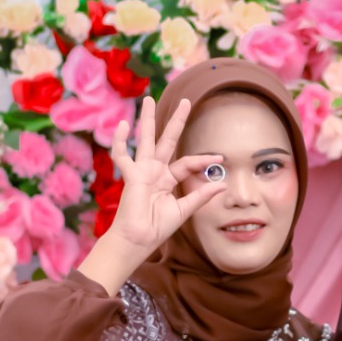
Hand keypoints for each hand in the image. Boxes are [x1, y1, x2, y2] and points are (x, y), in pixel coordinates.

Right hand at [79, 96, 222, 295]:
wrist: (138, 240)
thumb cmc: (157, 228)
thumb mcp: (184, 210)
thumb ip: (201, 195)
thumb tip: (222, 184)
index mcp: (167, 180)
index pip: (187, 163)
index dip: (203, 160)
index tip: (220, 158)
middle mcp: (154, 171)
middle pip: (167, 140)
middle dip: (176, 121)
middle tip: (186, 101)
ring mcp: (142, 171)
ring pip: (146, 140)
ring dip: (148, 120)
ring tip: (148, 100)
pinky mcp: (131, 175)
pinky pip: (122, 155)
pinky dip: (120, 140)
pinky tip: (123, 125)